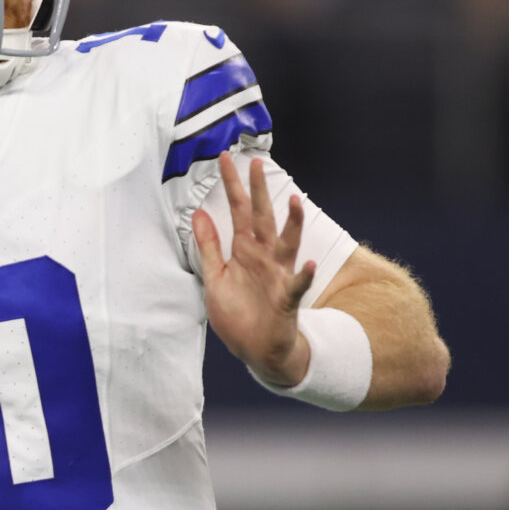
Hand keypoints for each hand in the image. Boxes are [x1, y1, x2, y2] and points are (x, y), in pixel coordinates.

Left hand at [192, 152, 317, 385]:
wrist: (256, 350)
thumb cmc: (238, 314)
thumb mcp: (215, 278)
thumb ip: (209, 247)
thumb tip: (199, 214)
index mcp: (244, 251)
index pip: (238, 212)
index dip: (232, 186)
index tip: (226, 159)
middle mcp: (264, 258)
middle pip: (262, 218)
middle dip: (259, 192)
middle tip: (255, 163)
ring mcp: (278, 276)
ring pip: (287, 244)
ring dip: (293, 223)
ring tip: (294, 200)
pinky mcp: (286, 300)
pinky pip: (297, 285)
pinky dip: (304, 275)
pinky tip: (309, 264)